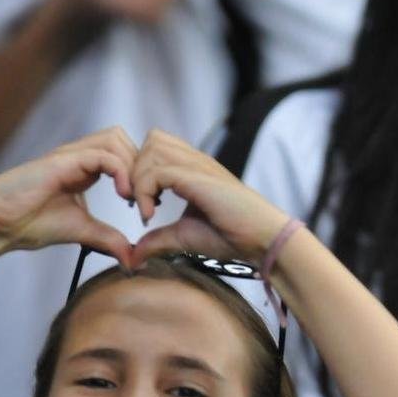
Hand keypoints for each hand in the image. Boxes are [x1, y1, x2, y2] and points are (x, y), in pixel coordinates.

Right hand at [0, 127, 134, 263]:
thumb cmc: (30, 224)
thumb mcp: (83, 232)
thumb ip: (110, 240)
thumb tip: (133, 260)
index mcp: (85, 169)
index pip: (124, 154)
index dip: (141, 175)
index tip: (148, 205)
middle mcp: (79, 156)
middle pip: (124, 140)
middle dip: (142, 166)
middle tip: (146, 198)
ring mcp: (71, 155)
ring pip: (116, 139)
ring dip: (133, 166)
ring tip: (134, 198)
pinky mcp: (63, 160)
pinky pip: (103, 155)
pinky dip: (121, 172)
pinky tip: (124, 196)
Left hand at [128, 129, 285, 266]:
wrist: (263, 238)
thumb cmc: (233, 236)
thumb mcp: (186, 237)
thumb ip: (159, 239)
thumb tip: (134, 256)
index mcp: (194, 169)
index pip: (156, 148)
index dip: (142, 171)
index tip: (144, 206)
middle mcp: (195, 161)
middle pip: (151, 140)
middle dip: (136, 169)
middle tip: (139, 202)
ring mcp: (198, 166)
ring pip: (151, 149)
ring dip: (139, 178)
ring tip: (145, 208)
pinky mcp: (197, 177)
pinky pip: (156, 172)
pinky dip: (144, 193)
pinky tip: (150, 216)